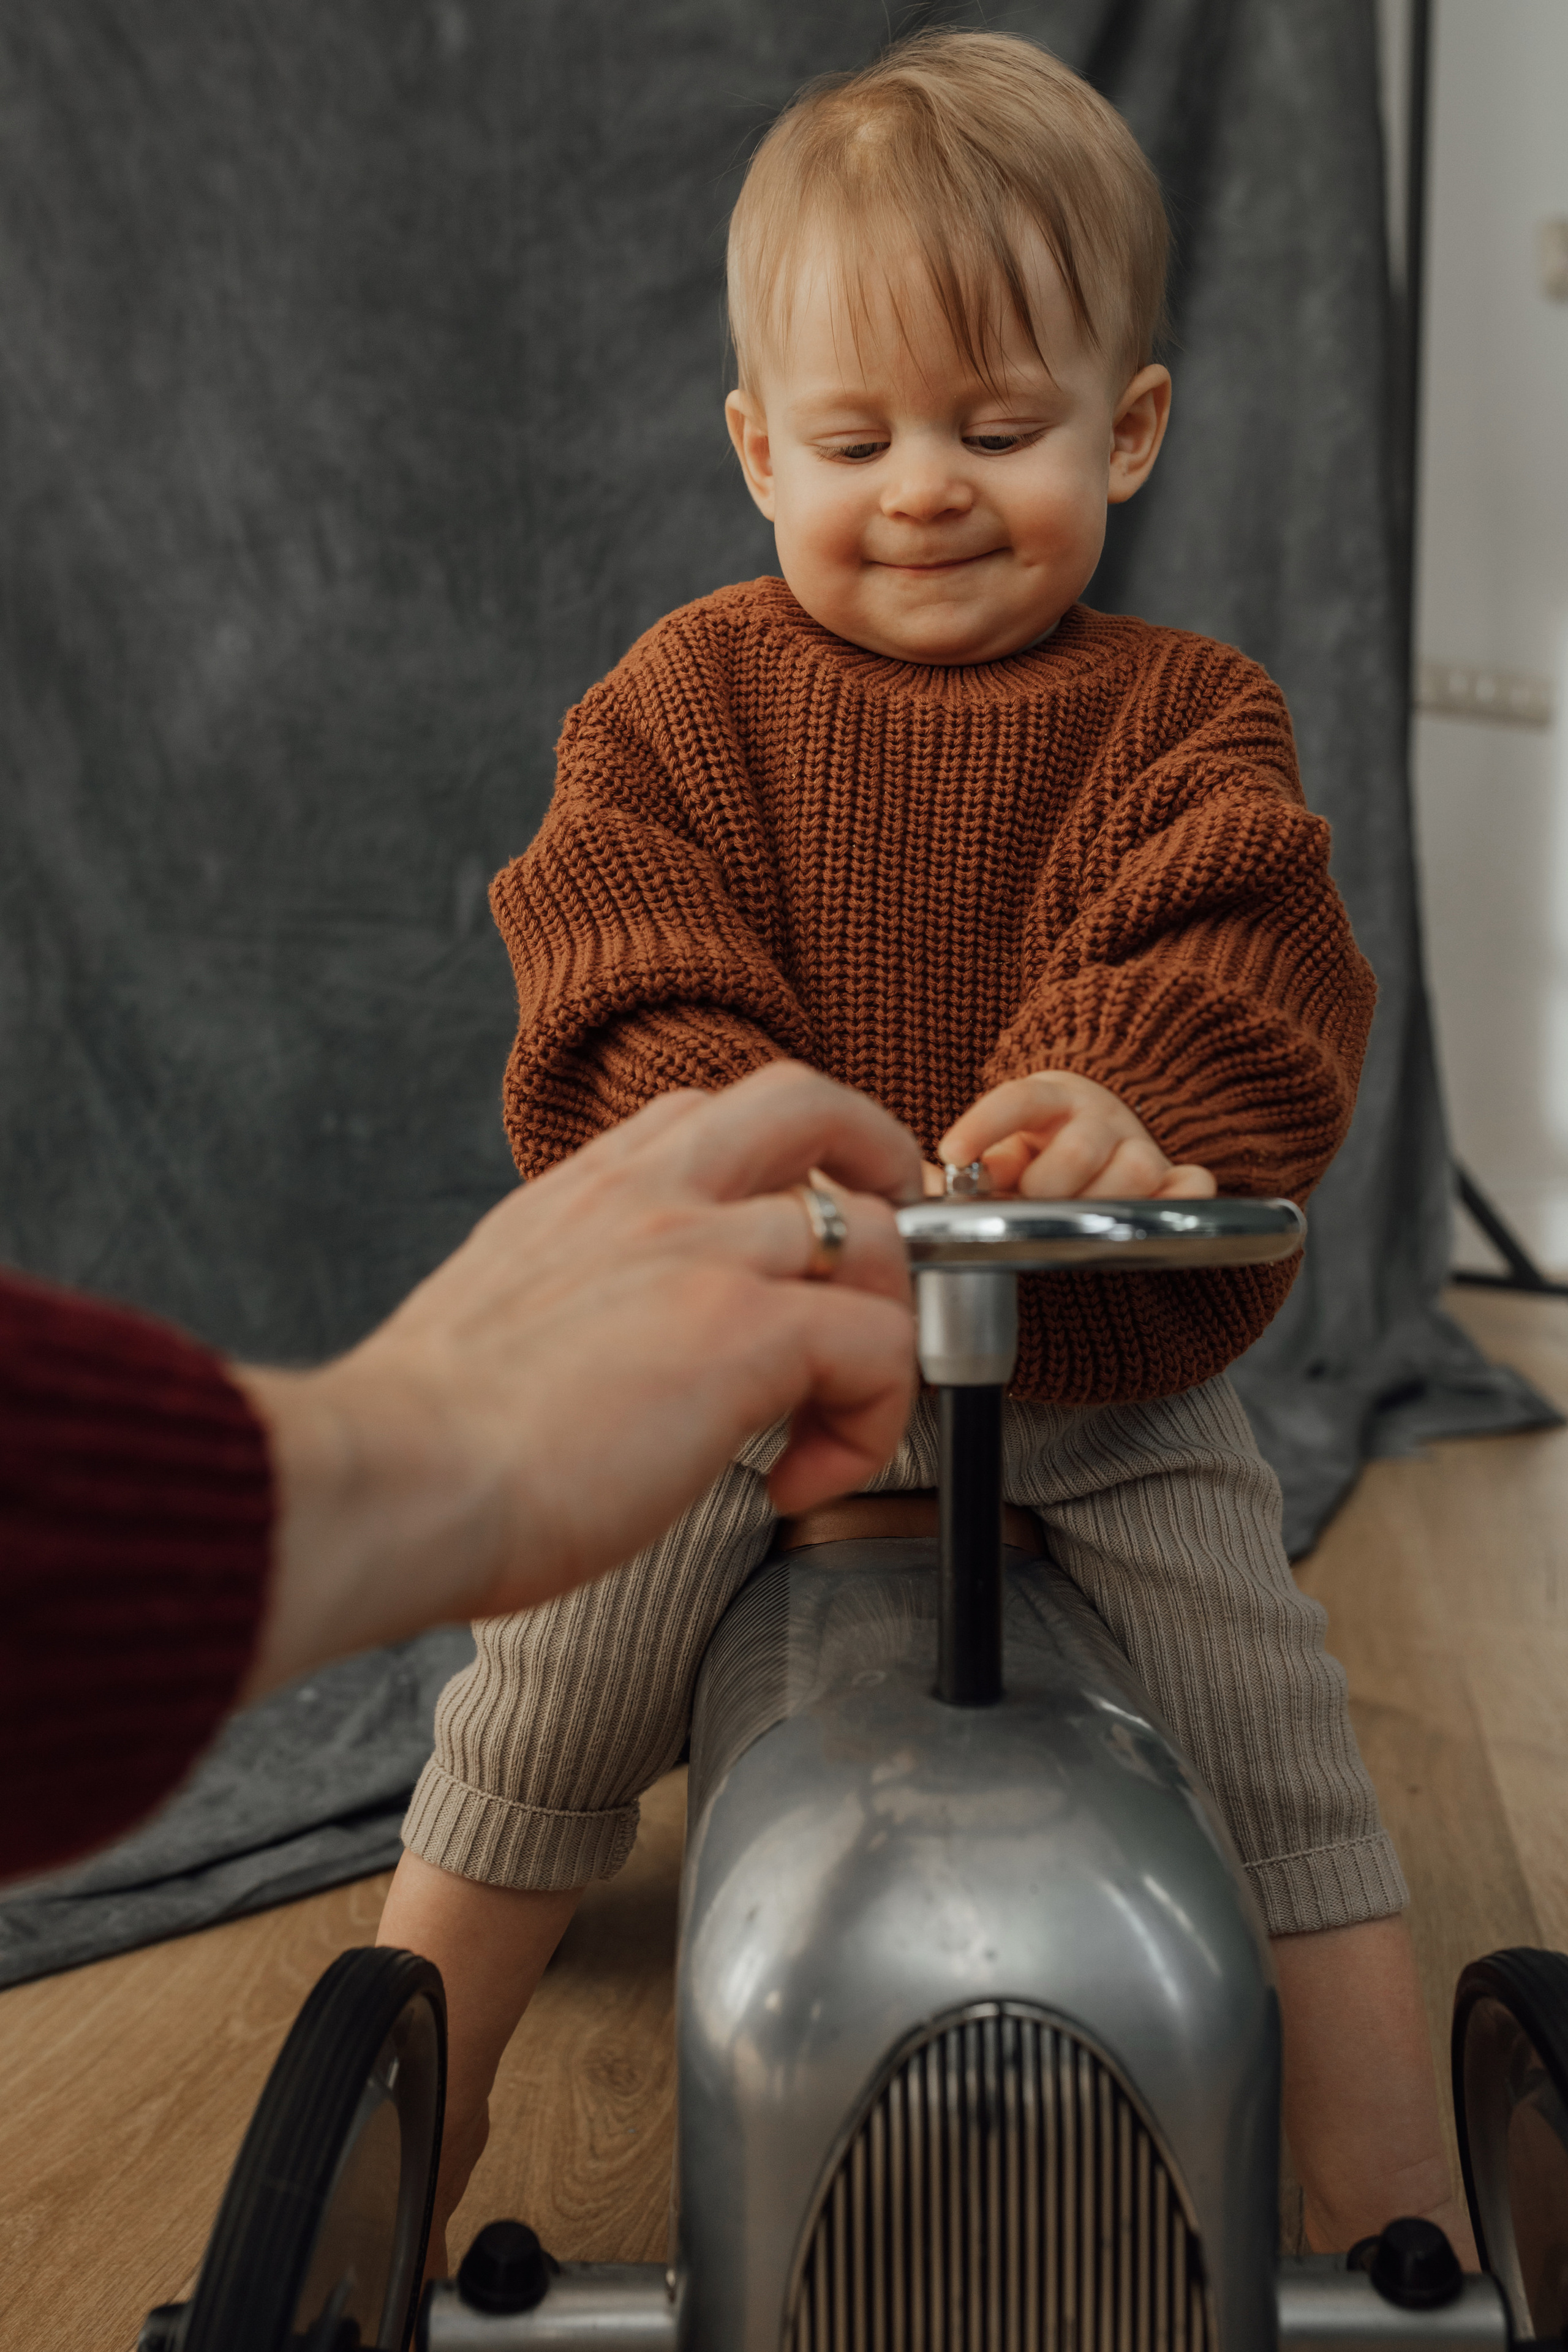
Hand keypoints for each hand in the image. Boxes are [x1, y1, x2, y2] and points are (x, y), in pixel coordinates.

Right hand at [237, 1063, 921, 1694]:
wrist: (394, 1476)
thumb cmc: (426, 1437)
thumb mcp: (500, 1315)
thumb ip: (571, 1298)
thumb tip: (605, 1351)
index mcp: (586, 1193)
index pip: (709, 1116)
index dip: (780, 1164)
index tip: (792, 1244)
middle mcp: (650, 1196)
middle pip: (807, 1105)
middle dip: (879, 1160)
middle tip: (878, 1261)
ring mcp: (704, 1252)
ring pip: (877, 1234)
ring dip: (882, 1329)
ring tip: (834, 1417)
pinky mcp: (744, 1331)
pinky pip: (881, 1347)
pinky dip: (872, 1421)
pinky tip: (800, 1482)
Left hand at [938, 1071, 1215, 1200]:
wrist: (1101, 1136)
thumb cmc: (1039, 1153)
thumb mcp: (1000, 1151)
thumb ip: (968, 1170)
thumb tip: (921, 1189)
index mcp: (1050, 1099)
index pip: (1018, 1101)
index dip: (984, 1125)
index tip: (951, 1153)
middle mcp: (1100, 1116)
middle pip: (1082, 1147)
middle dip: (1050, 1184)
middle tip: (1031, 1203)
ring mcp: (1142, 1145)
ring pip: (1137, 1170)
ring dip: (1102, 1203)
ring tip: (1076, 1220)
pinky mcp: (1176, 1176)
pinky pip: (1193, 1186)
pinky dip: (1179, 1202)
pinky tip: (1149, 1219)